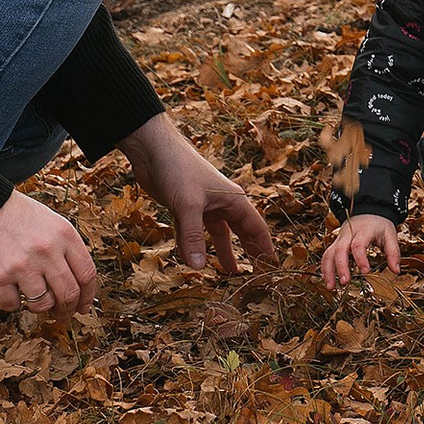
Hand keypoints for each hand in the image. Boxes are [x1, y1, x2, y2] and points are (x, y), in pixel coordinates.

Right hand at [0, 191, 97, 314]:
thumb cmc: (12, 214)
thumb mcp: (48, 221)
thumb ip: (64, 248)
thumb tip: (76, 281)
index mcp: (63, 234)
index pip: (86, 273)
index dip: (87, 296)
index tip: (83, 306)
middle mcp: (46, 251)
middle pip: (69, 294)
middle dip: (67, 310)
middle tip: (61, 314)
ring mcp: (22, 266)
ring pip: (43, 304)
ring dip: (39, 307)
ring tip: (32, 299)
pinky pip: (12, 305)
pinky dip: (10, 302)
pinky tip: (8, 289)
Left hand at [121, 116, 277, 275]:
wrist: (153, 150)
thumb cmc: (178, 170)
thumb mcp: (187, 205)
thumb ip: (193, 237)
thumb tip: (197, 267)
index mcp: (232, 200)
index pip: (256, 227)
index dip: (264, 246)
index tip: (271, 266)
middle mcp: (221, 203)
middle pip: (240, 231)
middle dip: (247, 250)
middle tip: (255, 272)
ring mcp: (203, 206)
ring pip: (218, 233)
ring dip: (222, 251)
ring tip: (229, 272)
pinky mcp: (185, 209)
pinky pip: (195, 233)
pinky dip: (195, 246)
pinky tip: (193, 260)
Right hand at [320, 212, 402, 289]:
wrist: (367, 211)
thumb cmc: (378, 224)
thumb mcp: (390, 234)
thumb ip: (393, 252)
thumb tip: (395, 270)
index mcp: (363, 231)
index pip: (358, 244)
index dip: (360, 258)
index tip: (365, 271)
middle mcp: (348, 234)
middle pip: (339, 249)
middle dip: (341, 267)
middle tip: (344, 282)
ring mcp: (339, 239)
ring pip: (329, 253)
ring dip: (328, 270)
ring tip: (331, 287)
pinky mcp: (335, 244)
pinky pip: (326, 255)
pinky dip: (325, 268)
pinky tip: (327, 280)